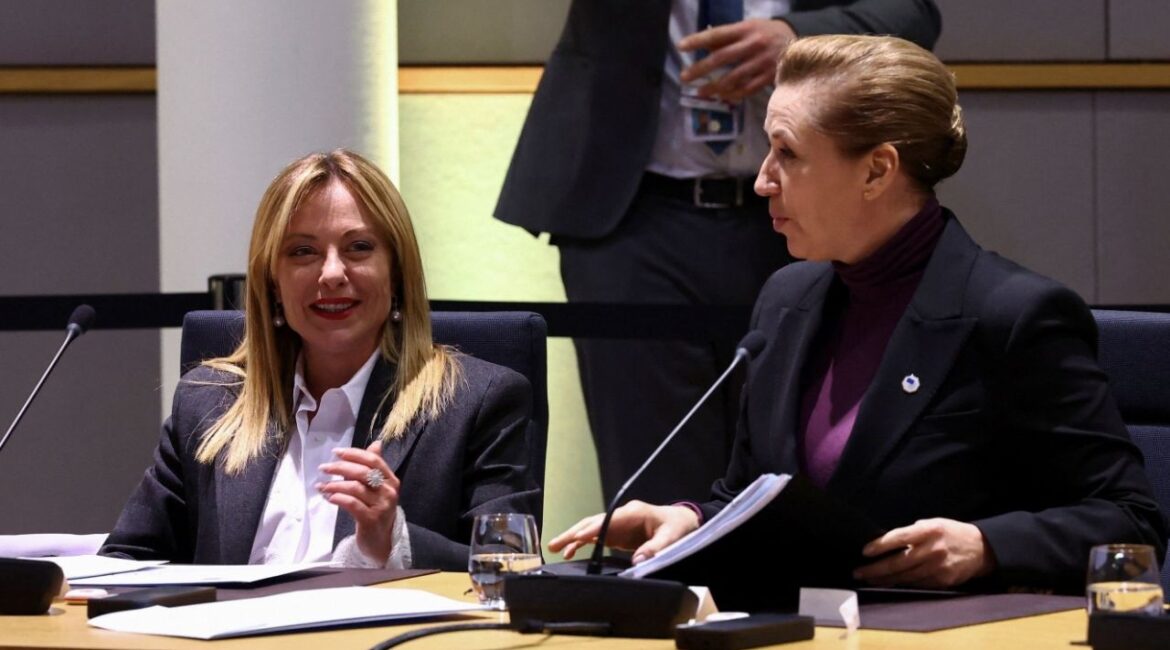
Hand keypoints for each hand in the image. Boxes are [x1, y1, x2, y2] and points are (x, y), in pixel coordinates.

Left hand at [317, 440, 400, 561]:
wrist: (383, 542)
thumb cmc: (377, 512)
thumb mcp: (379, 489)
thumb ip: (375, 467)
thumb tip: (376, 444)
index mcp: (391, 480)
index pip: (373, 460)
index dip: (354, 454)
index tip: (335, 452)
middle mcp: (388, 491)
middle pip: (363, 472)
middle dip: (340, 467)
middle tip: (324, 468)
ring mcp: (381, 506)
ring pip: (355, 488)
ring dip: (334, 485)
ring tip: (322, 486)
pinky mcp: (370, 520)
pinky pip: (352, 504)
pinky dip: (338, 498)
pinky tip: (329, 498)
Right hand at [548, 501, 699, 563]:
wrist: (682, 522)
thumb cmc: (678, 527)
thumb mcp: (672, 537)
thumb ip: (655, 548)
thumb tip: (638, 560)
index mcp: (633, 513)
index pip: (607, 520)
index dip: (592, 529)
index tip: (577, 537)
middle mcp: (621, 516)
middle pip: (592, 522)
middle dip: (573, 532)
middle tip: (554, 544)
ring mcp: (617, 524)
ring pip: (590, 529)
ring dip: (572, 537)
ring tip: (555, 548)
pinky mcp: (617, 534)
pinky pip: (595, 537)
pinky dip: (582, 543)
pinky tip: (571, 553)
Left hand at [678, 18, 796, 101]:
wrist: (799, 44)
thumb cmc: (767, 35)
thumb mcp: (750, 28)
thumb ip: (729, 37)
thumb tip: (705, 46)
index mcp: (746, 29)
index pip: (717, 35)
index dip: (698, 40)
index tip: (681, 46)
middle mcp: (753, 44)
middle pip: (721, 58)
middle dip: (700, 68)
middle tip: (684, 77)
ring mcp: (762, 62)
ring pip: (732, 78)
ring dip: (713, 87)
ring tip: (700, 92)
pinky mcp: (769, 77)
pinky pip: (747, 89)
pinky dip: (732, 95)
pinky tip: (722, 97)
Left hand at [853, 518, 996, 587]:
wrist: (981, 549)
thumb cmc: (950, 533)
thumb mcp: (933, 523)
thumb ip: (912, 532)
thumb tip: (887, 541)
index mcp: (929, 530)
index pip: (899, 537)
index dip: (880, 545)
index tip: (864, 551)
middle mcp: (932, 550)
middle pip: (898, 563)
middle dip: (876, 569)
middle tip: (858, 572)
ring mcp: (938, 567)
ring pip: (905, 577)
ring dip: (885, 580)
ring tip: (869, 579)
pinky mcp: (942, 581)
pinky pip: (917, 584)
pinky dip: (901, 584)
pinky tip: (889, 583)